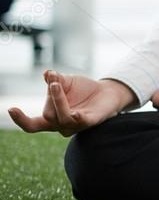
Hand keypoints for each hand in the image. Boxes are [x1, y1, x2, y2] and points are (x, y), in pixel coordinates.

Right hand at [7, 70, 135, 136]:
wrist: (106, 90)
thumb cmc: (82, 89)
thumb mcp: (65, 82)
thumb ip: (54, 80)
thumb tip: (47, 73)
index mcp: (51, 117)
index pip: (32, 125)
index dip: (20, 120)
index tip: (11, 109)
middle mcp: (61, 125)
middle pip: (48, 115)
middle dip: (50, 95)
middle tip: (54, 80)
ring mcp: (75, 126)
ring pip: (61, 118)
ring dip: (58, 99)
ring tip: (56, 84)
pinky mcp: (89, 123)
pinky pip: (79, 121)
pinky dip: (75, 115)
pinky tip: (76, 111)